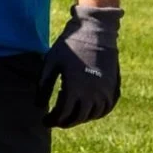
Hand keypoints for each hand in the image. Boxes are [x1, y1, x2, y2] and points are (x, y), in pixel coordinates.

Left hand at [43, 5, 121, 127]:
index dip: (53, 120)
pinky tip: (86, 110)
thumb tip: (38, 106)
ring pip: (92, 115)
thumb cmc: (70, 45)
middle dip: (65, 122)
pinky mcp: (113, 87)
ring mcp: (105, 91)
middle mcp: (92, 94)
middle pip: (78, 118)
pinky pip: (106, 108)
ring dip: (80, 118)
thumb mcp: (51, 62)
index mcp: (75, 88)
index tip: (45, 120)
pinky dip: (96, 113)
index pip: (63, 114)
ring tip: (69, 115)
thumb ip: (43, 85)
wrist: (95, 31)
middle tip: (55, 121)